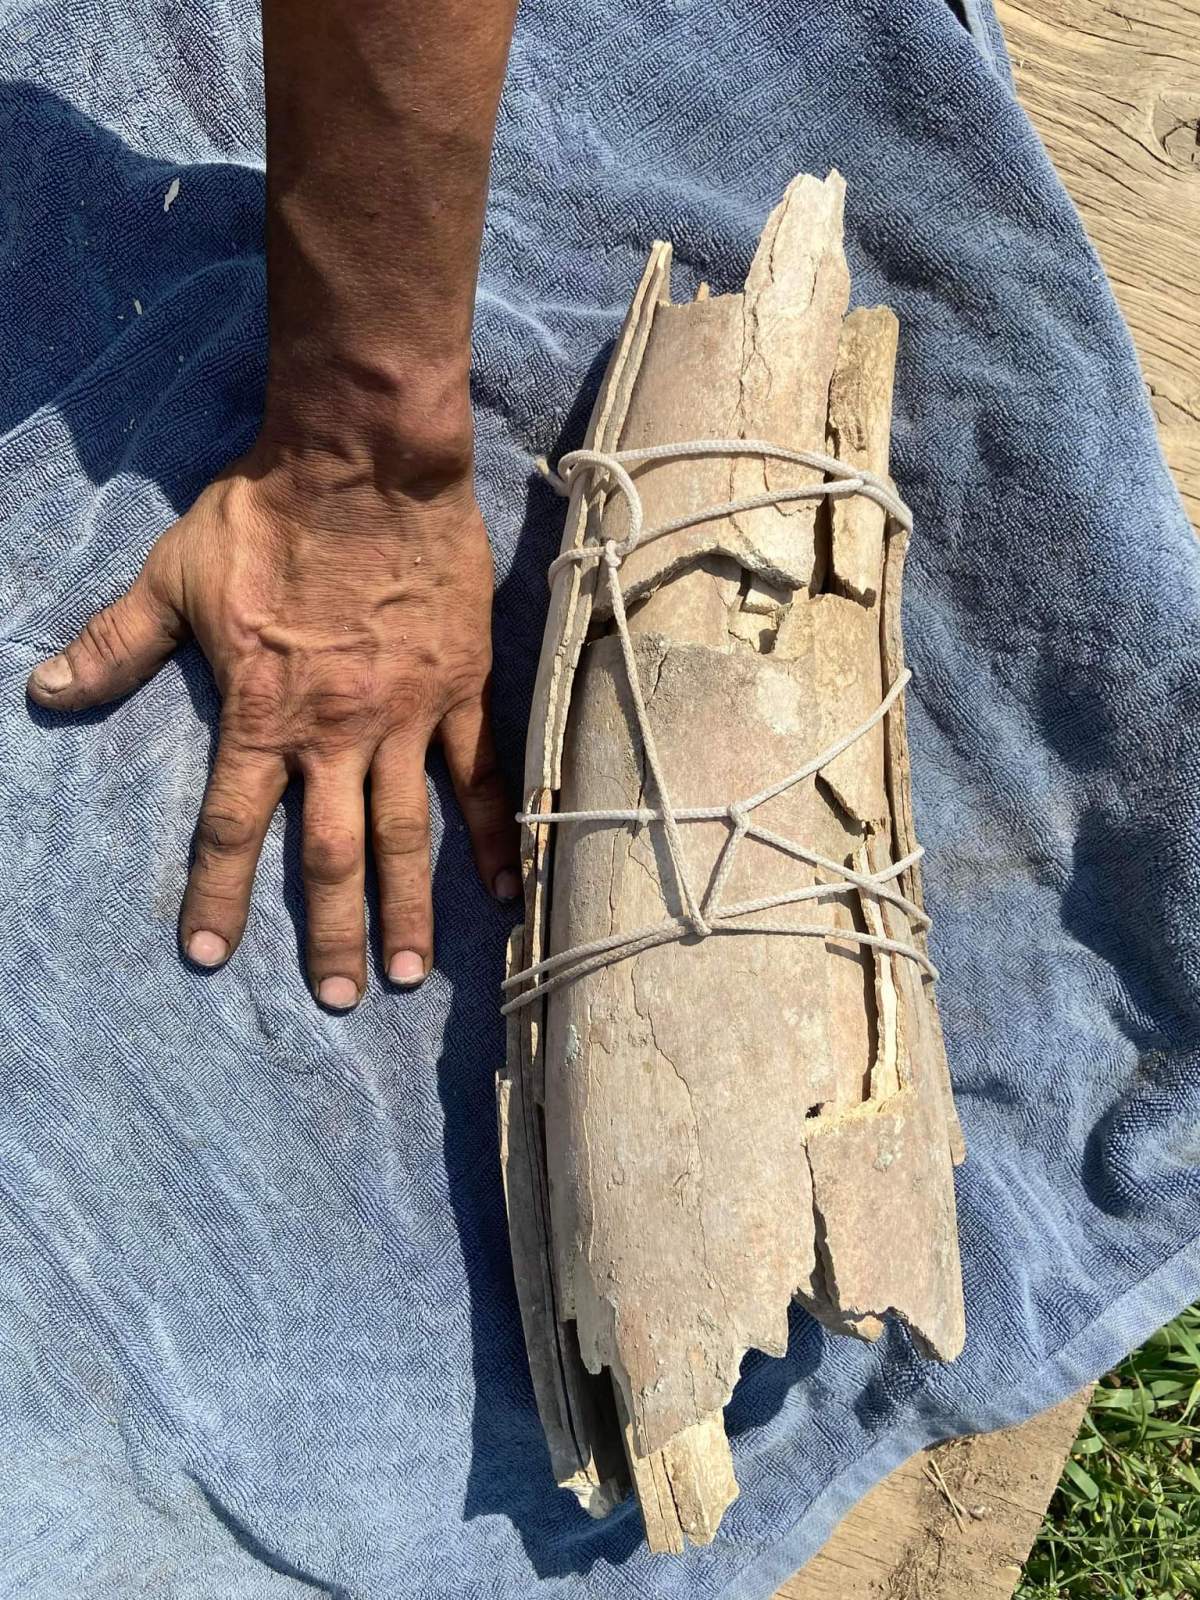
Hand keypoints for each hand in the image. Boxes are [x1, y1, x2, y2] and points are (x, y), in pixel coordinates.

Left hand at [27, 447, 520, 1007]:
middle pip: (329, 854)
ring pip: (406, 832)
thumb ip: (114, 644)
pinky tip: (506, 886)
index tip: (204, 957)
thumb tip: (41, 692)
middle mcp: (335, 734)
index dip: (213, 897)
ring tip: (413, 973)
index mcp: (261, 714)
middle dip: (330, 934)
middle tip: (342, 1000)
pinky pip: (478, 774)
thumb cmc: (265, 517)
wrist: (365, 465)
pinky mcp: (458, 690)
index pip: (229, 828)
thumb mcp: (173, 576)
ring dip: (409, 907)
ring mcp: (405, 717)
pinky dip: (493, 831)